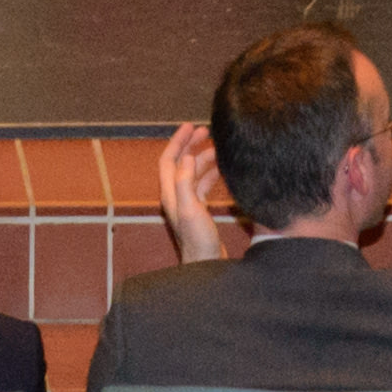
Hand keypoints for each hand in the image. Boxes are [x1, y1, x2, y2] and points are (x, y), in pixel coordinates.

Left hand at [158, 122, 235, 264]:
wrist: (206, 265)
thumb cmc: (198, 241)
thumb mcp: (191, 209)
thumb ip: (186, 183)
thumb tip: (186, 158)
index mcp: (171, 194)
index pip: (169, 160)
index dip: (177, 141)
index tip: (189, 126)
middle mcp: (177, 197)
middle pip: (180, 164)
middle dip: (191, 145)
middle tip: (206, 131)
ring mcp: (188, 205)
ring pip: (193, 174)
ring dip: (203, 159)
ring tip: (218, 148)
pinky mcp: (200, 212)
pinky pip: (203, 186)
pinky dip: (211, 174)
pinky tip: (223, 170)